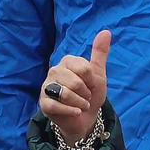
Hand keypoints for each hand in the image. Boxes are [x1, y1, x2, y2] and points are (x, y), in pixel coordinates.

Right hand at [39, 30, 110, 144]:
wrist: (85, 117)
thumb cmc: (90, 93)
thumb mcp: (98, 74)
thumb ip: (100, 53)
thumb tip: (106, 31)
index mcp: (67, 61)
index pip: (84, 68)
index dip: (92, 81)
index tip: (92, 85)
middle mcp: (54, 71)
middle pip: (75, 82)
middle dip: (86, 93)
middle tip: (86, 97)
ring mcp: (46, 87)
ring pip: (64, 93)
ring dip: (80, 103)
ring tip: (82, 105)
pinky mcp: (43, 103)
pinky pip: (55, 105)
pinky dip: (71, 111)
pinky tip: (77, 112)